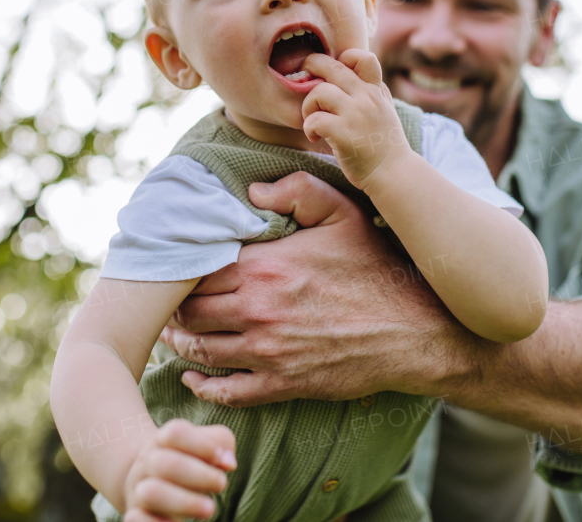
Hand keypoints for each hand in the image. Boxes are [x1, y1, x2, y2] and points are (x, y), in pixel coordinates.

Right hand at [122, 419, 235, 521]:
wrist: (146, 482)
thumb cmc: (187, 462)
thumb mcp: (204, 446)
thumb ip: (221, 443)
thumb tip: (229, 463)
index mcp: (161, 441)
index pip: (175, 433)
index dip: (202, 446)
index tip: (223, 460)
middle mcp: (146, 464)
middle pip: (165, 463)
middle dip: (199, 476)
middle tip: (222, 484)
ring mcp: (139, 491)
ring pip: (150, 493)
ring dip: (184, 502)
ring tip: (210, 508)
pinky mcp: (137, 516)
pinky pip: (136, 520)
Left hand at [160, 172, 476, 406]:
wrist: (412, 330)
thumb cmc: (377, 268)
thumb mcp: (343, 213)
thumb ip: (297, 191)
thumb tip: (253, 191)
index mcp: (264, 267)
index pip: (199, 270)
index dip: (183, 271)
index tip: (179, 270)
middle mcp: (257, 309)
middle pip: (191, 312)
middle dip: (175, 308)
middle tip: (169, 303)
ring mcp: (268, 350)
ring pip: (202, 350)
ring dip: (180, 344)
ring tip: (172, 336)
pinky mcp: (282, 384)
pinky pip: (227, 391)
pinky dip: (202, 385)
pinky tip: (192, 375)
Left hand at [300, 49, 413, 190]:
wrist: (394, 174)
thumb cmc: (385, 144)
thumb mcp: (386, 109)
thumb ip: (373, 90)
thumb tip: (358, 71)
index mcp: (375, 90)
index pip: (362, 56)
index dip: (343, 58)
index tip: (332, 74)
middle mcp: (366, 97)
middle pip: (331, 66)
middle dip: (311, 67)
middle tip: (303, 81)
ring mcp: (355, 115)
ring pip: (319, 92)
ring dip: (308, 106)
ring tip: (311, 120)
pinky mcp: (344, 134)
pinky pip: (314, 120)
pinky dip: (308, 127)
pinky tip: (314, 137)